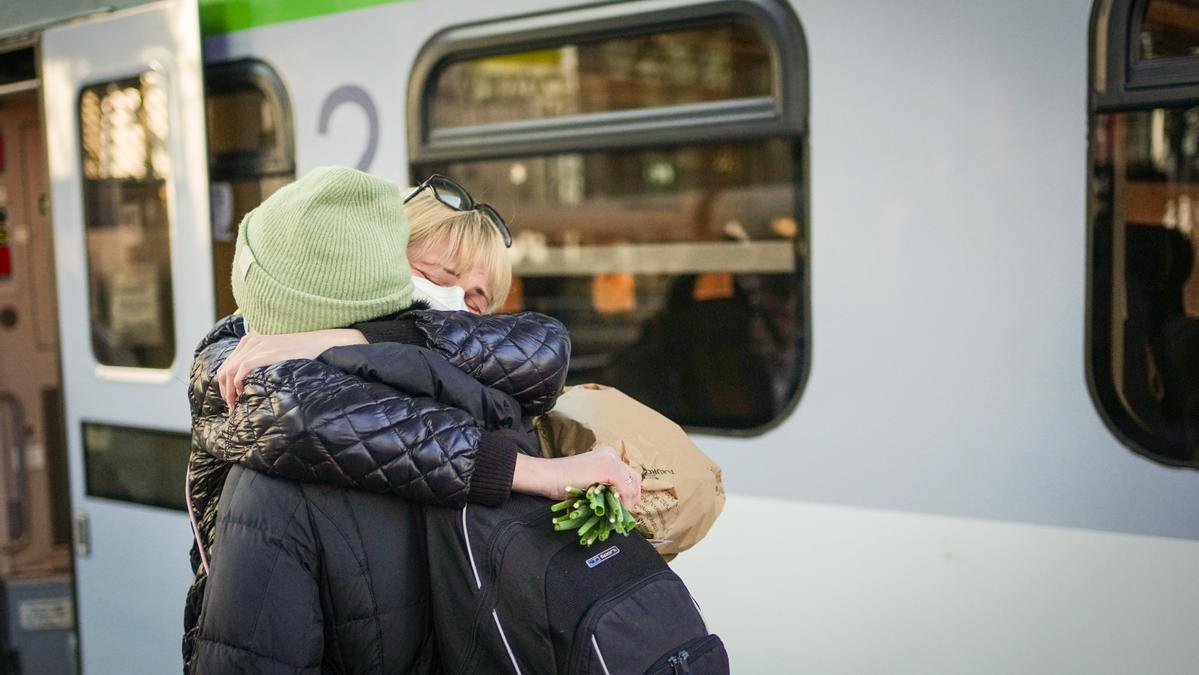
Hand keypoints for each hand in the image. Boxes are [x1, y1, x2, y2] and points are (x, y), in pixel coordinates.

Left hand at [217, 329, 366, 408]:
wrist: (321, 344)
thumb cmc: (302, 355)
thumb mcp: (277, 356)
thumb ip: (261, 364)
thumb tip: (248, 386)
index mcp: (251, 341)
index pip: (227, 364)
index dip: (224, 384)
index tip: (230, 400)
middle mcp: (252, 341)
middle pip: (225, 368)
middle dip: (224, 390)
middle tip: (231, 406)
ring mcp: (259, 346)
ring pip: (230, 370)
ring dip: (229, 390)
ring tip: (235, 404)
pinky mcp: (268, 353)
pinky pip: (242, 369)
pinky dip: (237, 384)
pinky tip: (242, 394)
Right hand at [512, 445, 640, 507]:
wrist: (547, 476)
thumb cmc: (561, 480)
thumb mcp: (589, 481)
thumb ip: (604, 485)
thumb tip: (618, 501)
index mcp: (607, 455)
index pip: (629, 474)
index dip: (631, 492)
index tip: (626, 506)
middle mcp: (612, 454)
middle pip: (635, 478)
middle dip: (634, 497)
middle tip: (628, 512)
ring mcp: (611, 461)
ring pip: (632, 484)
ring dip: (629, 502)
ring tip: (621, 515)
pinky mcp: (609, 470)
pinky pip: (625, 490)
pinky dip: (624, 503)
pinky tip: (615, 512)